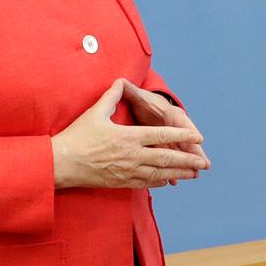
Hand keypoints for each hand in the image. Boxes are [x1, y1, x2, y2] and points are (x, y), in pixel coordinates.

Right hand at [51, 79, 207, 189]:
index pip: (161, 136)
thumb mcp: (95, 113)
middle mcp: (132, 156)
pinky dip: (159, 181)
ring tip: (193, 174)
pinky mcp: (121, 182)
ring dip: (178, 173)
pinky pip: (145, 183)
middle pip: (166, 158)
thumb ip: (111, 97)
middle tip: (204, 163)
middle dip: (187, 160)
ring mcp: (127, 171)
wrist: (62, 164)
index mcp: (129, 137)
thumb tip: (119, 81)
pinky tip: (167, 181)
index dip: (181, 136)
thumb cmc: (77, 137)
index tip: (197, 137)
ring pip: (159, 173)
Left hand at [123, 81, 209, 185]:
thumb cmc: (144, 102)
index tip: (198, 139)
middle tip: (204, 164)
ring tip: (195, 175)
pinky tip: (174, 181)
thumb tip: (120, 81)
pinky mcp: (165, 148)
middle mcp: (174, 127)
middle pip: (186, 141)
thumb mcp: (138, 96)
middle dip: (195, 153)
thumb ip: (130, 90)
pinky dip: (173, 170)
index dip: (189, 131)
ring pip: (180, 153)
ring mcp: (171, 139)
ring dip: (187, 164)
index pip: (182, 122)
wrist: (146, 107)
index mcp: (170, 114)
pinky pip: (170, 160)